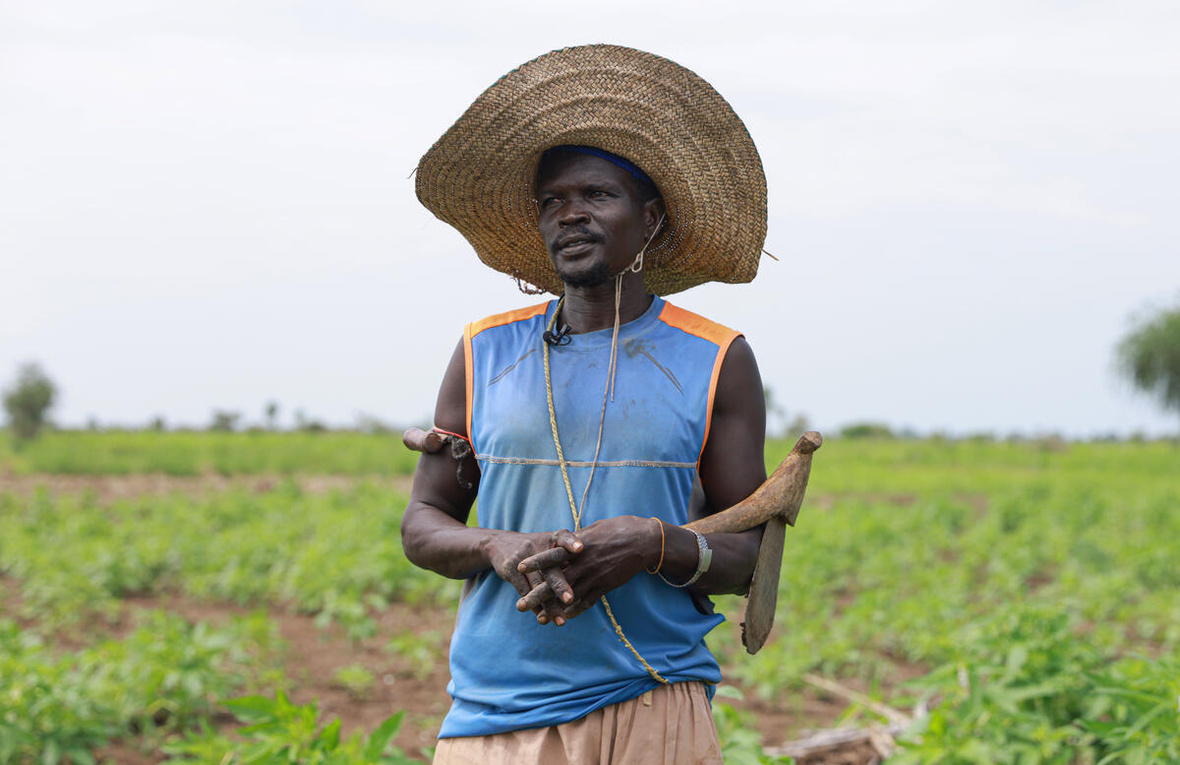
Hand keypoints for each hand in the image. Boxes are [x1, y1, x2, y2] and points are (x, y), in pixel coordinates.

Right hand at [484, 529, 582, 624]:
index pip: (563, 537)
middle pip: (550, 567)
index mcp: (552, 538)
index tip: (580, 548)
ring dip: (550, 606)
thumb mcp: (550, 546)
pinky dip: (535, 606)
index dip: (571, 542)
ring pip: (537, 585)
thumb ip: (568, 559)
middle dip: (560, 585)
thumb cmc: (537, 549)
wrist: (499, 543)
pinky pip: (524, 590)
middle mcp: (537, 544)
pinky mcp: (509, 568)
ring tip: (561, 621)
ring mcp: (522, 556)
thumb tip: (589, 581)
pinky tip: (543, 618)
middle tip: (570, 600)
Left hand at [517, 516, 658, 620]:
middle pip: (556, 581)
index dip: (536, 561)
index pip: (553, 555)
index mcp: (579, 545)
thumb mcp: (595, 528)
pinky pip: (587, 602)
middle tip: (520, 605)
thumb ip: (578, 538)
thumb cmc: (620, 528)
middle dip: (537, 594)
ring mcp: (595, 576)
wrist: (646, 541)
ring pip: (569, 596)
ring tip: (540, 619)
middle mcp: (584, 562)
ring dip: (553, 609)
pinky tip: (565, 618)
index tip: (520, 567)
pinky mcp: (606, 586)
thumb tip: (564, 541)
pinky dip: (575, 610)